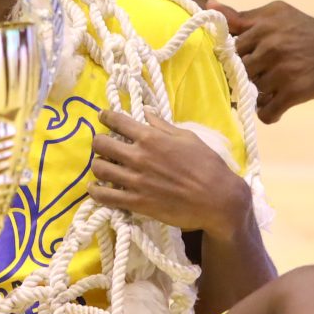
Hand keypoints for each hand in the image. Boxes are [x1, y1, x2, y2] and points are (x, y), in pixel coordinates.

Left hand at [88, 108, 251, 234]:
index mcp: (151, 138)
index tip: (103, 117)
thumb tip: (146, 111)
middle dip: (98, 142)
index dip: (106, 117)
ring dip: (97, 165)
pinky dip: (96, 191)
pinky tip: (96, 188)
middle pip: (101, 144)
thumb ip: (162, 125)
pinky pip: (105, 197)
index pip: (118, 121)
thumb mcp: (187, 137)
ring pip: (99, 169)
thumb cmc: (207, 165)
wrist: (217, 199)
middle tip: (102, 144)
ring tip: (102, 165)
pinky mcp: (136, 202)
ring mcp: (135, 181)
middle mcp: (138, 157)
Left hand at [218, 0, 313, 122]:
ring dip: (258, 97)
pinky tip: (279, 105)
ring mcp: (281, 68)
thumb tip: (210, 4)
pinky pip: (266, 112)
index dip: (231, 59)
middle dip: (244, 79)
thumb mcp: (277, 14)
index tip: (240, 65)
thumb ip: (243, 16)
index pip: (227, 47)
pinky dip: (270, 113)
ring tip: (273, 92)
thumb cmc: (311, 30)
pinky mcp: (295, 90)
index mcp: (262, 24)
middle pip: (236, 72)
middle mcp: (269, 44)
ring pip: (250, 93)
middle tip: (259, 81)